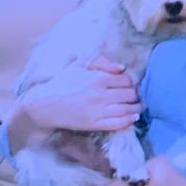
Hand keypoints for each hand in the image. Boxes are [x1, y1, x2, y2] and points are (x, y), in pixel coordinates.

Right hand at [19, 57, 139, 134]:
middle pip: (129, 95)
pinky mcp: (95, 124)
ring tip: (139, 107)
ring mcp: (98, 111)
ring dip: (136, 108)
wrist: (46, 104)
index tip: (129, 85)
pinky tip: (133, 117)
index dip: (130, 82)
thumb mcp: (79, 65)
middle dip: (135, 95)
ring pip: (127, 110)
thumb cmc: (63, 82)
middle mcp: (99, 94)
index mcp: (97, 78)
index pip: (126, 80)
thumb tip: (122, 68)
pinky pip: (118, 123)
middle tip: (135, 96)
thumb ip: (101, 61)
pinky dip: (129, 120)